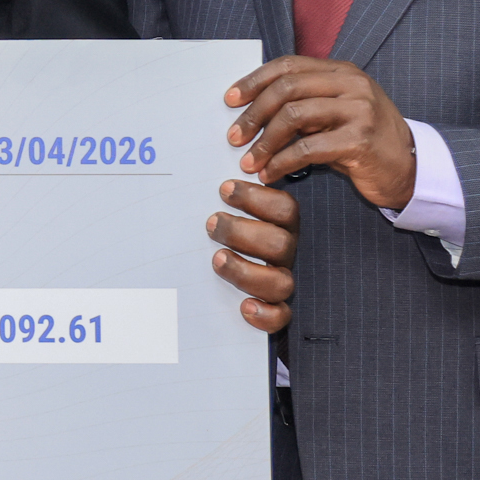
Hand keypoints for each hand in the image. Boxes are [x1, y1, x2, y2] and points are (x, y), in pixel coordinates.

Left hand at [209, 177, 297, 333]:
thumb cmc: (206, 236)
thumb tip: (200, 161)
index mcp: (276, 225)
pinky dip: (266, 315)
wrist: (196, 279)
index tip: (223, 189)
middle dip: (243, 232)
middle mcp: (281, 253)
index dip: (257, 197)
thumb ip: (212, 196)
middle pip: (280, 244)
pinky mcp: (272, 311)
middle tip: (211, 224)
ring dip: (247, 271)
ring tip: (217, 260)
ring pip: (281, 282)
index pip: (284, 208)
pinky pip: (281, 317)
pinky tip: (244, 307)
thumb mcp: (211, 213)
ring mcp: (277, 282)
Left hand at [226, 55, 417, 208]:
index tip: (230, 100)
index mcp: (342, 72)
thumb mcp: (334, 114)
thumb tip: (250, 110)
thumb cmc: (363, 142)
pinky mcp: (359, 140)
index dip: (254, 80)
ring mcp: (359, 110)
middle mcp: (352, 85)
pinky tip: (270, 174)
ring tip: (249, 161)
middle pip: (287, 88)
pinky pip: (307, 148)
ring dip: (264, 142)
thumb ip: (303, 104)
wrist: (409, 168)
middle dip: (253, 114)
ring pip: (294, 115)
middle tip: (233, 137)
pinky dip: (281, 162)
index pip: (289, 65)